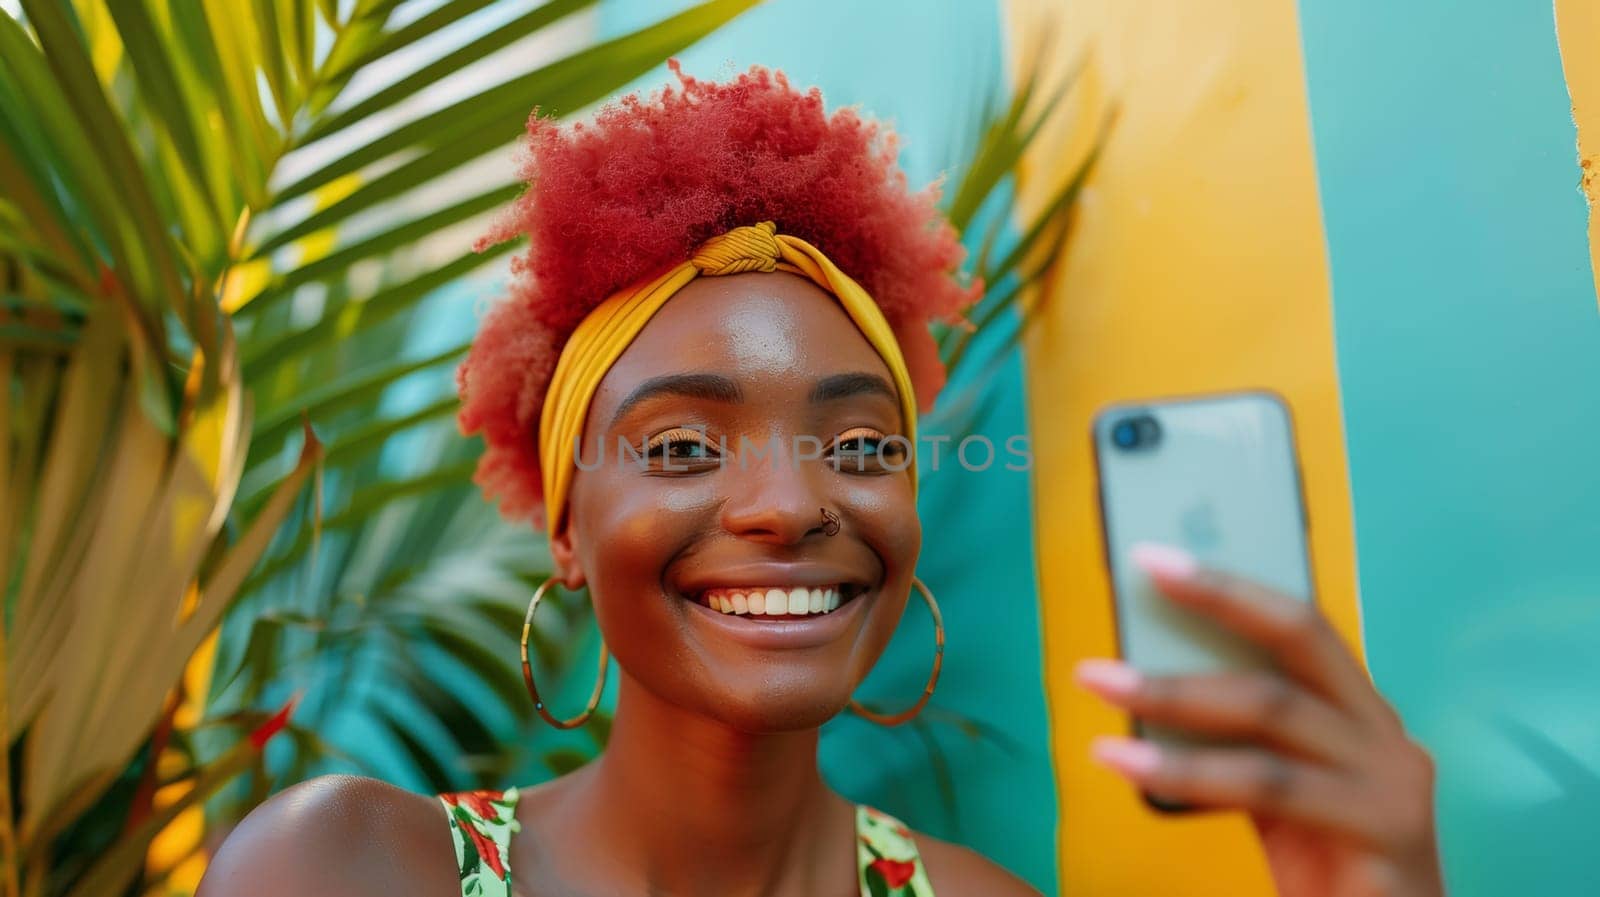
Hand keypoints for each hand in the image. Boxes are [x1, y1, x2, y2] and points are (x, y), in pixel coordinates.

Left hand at [1075, 543, 1444, 896]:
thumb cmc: (1324, 865)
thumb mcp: (1276, 791)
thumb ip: (1236, 738)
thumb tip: (1145, 677)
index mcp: (1361, 715)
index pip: (1299, 625)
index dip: (1229, 585)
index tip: (1151, 558)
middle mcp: (1387, 737)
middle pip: (1297, 643)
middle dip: (1206, 609)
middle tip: (1125, 592)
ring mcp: (1393, 783)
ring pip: (1271, 712)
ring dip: (1172, 692)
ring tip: (1097, 684)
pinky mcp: (1384, 832)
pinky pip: (1267, 786)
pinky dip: (1185, 771)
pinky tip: (1125, 761)